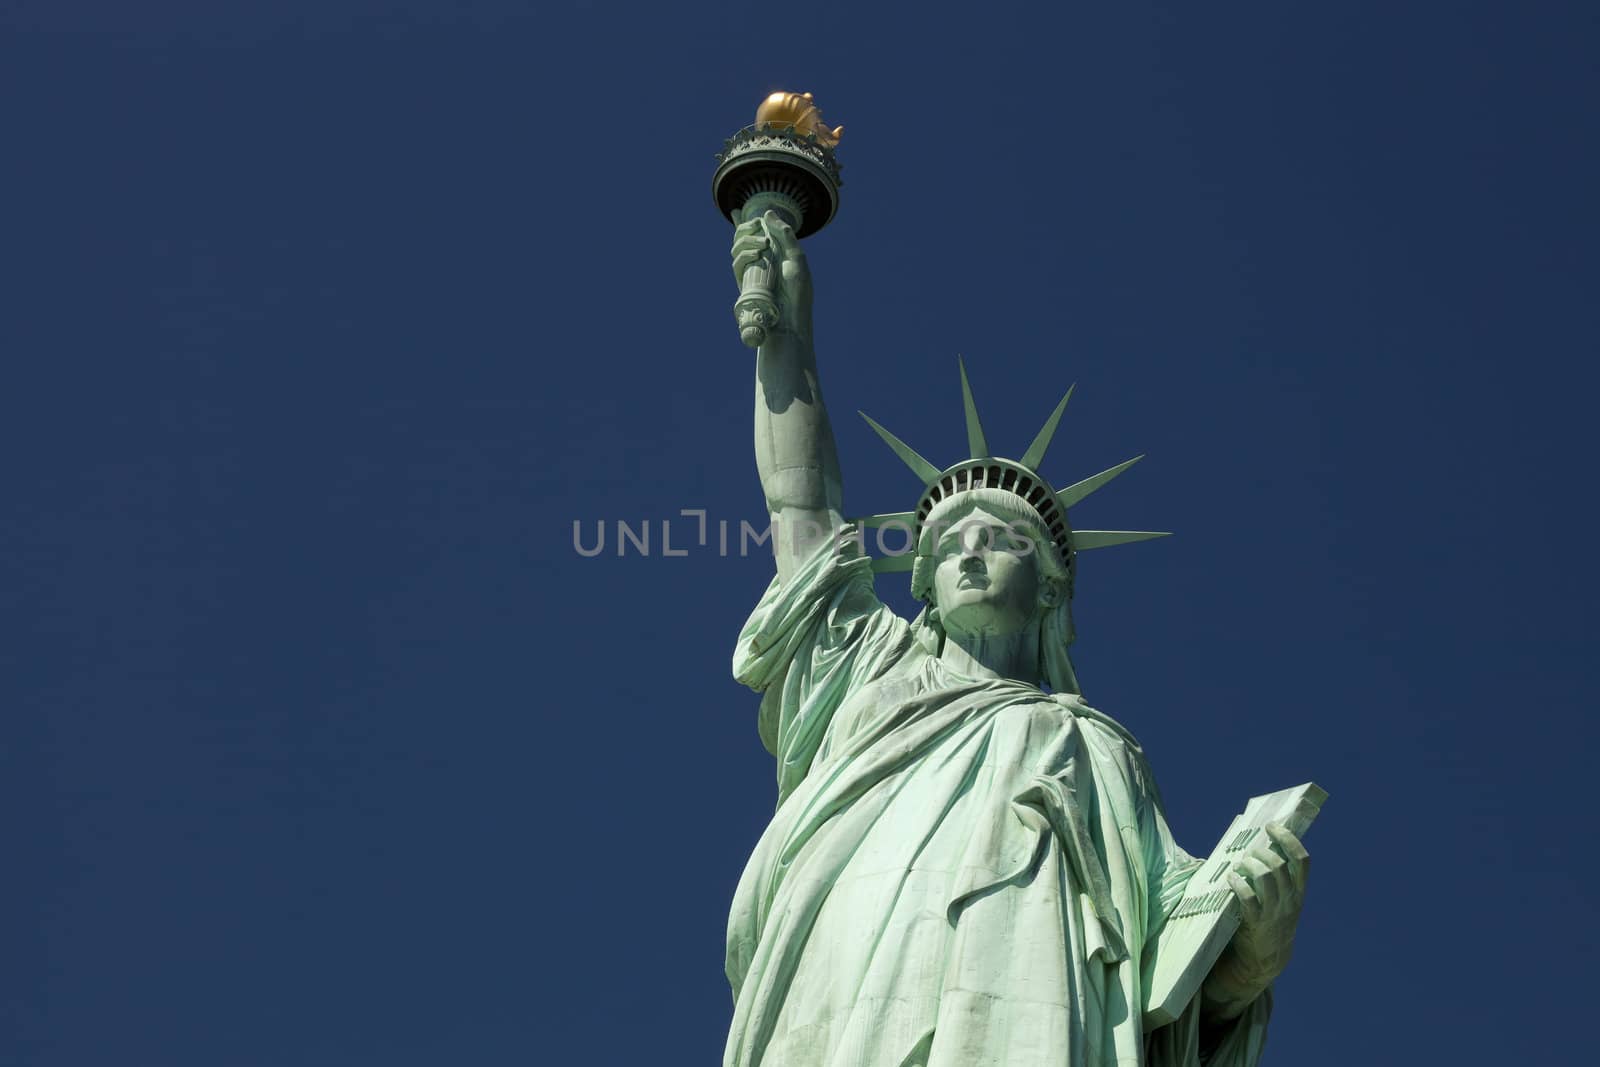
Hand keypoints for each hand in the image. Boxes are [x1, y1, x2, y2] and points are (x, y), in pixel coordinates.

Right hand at [730, 211, 812, 340]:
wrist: (791, 320)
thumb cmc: (798, 292)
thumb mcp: (796, 258)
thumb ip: (785, 235)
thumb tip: (767, 213)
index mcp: (775, 253)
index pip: (756, 234)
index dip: (743, 223)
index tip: (735, 211)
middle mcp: (761, 261)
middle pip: (742, 237)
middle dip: (745, 227)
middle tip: (755, 224)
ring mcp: (751, 272)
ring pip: (737, 248)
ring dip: (747, 240)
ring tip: (763, 245)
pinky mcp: (744, 283)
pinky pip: (736, 264)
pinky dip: (744, 255)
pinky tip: (756, 255)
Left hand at [1202, 823, 1309, 1017]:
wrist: (1267, 959)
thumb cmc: (1269, 921)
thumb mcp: (1283, 901)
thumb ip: (1277, 879)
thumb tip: (1259, 846)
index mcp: (1298, 892)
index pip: (1302, 861)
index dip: (1288, 839)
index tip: (1273, 826)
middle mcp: (1290, 900)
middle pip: (1279, 866)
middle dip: (1261, 853)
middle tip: (1249, 852)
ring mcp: (1274, 912)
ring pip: (1265, 877)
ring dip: (1249, 865)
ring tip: (1239, 865)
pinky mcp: (1256, 922)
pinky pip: (1248, 898)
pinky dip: (1238, 883)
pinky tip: (1231, 879)